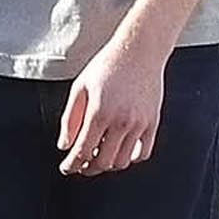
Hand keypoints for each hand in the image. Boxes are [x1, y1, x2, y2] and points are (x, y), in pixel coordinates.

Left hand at [60, 32, 168, 175]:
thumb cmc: (108, 65)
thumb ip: (70, 119)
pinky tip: (120, 150)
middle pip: (102, 162)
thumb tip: (65, 145)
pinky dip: (130, 159)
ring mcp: (139, 124)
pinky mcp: (153, 123)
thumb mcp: (80, 88)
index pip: (83, 151)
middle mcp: (121, 122)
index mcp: (99, 113)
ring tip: (100, 156)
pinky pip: (143, 153)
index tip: (67, 167)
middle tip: (81, 165)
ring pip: (123, 162)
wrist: (139, 51)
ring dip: (108, 165)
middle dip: (88, 168)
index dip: (72, 164)